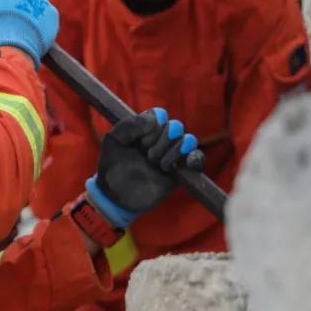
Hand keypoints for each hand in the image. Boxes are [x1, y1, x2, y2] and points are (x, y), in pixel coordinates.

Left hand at [85, 107, 198, 228]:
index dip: (153, 125)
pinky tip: (186, 163)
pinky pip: (198, 159)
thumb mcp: (113, 140)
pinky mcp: (180, 172)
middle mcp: (161, 139)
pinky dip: (196, 158)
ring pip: (188, 140)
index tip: (141, 141)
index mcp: (146, 129)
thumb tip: (155, 119)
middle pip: (175, 126)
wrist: (115, 195)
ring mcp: (172, 155)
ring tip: (159, 165)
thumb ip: (129, 124)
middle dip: (162, 140)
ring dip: (174, 150)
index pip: (160, 115)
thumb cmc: (112, 166)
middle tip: (148, 156)